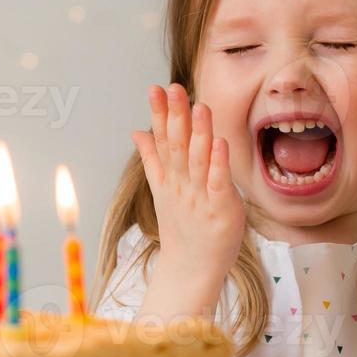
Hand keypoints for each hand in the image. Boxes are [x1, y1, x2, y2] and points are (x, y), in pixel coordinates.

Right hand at [130, 84, 245, 312]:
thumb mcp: (162, 189)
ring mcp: (199, 197)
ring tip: (199, 106)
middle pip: (176, 145)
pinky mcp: (220, 210)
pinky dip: (219, 164)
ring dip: (197, 133)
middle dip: (175, 115)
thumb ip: (152, 158)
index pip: (161, 139)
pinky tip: (219, 143)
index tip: (156, 88)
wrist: (191, 269)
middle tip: (174, 88)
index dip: (159, 114)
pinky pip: (218, 184)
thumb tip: (137, 131)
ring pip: (197, 160)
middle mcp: (181, 184)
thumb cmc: (182, 227)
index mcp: (168, 177)